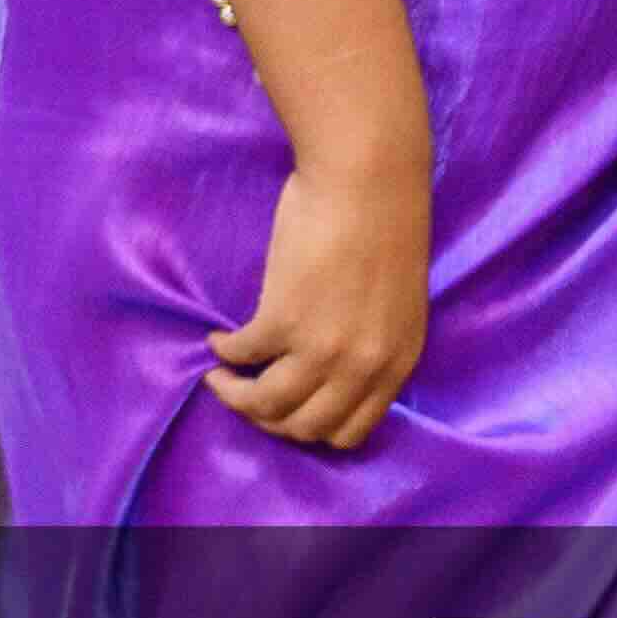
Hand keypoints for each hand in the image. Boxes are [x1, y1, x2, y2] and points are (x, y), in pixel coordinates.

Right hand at [207, 146, 428, 449]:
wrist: (367, 184)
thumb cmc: (384, 231)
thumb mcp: (396, 309)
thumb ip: (372, 346)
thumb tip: (334, 369)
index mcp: (396, 366)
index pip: (348, 433)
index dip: (308, 429)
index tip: (285, 408)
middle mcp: (362, 369)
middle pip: (303, 428)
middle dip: (267, 419)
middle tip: (244, 394)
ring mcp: (322, 349)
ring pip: (267, 404)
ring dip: (235, 395)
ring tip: (221, 376)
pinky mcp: (282, 320)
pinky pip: (242, 355)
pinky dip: (225, 353)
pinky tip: (220, 339)